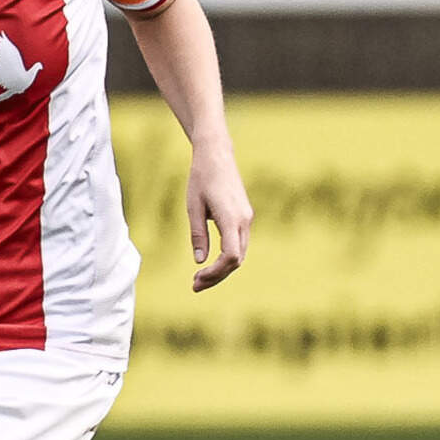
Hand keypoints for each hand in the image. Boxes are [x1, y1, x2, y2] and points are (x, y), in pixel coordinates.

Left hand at [183, 141, 252, 289]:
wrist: (216, 154)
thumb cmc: (201, 177)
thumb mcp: (193, 207)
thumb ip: (198, 234)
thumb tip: (199, 261)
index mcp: (231, 217)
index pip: (231, 256)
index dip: (216, 272)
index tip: (197, 278)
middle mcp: (244, 220)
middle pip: (236, 260)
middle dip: (216, 276)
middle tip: (194, 285)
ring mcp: (246, 218)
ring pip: (239, 254)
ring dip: (221, 269)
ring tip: (199, 278)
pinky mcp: (244, 216)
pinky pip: (238, 244)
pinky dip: (226, 258)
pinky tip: (210, 263)